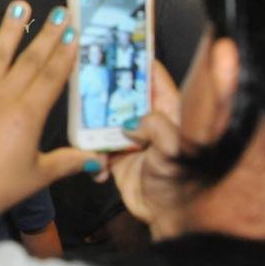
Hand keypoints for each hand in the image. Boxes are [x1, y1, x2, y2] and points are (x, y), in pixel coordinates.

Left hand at [0, 1, 101, 226]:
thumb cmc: (0, 187)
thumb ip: (70, 161)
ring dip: (8, 29)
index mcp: (28, 114)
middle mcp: (3, 98)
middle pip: (30, 60)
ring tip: (19, 4)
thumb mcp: (40, 174)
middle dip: (47, 33)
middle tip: (59, 11)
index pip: (52, 76)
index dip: (65, 52)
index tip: (74, 31)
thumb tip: (99, 160)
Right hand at [107, 60, 185, 240]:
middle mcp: (150, 123)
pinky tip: (95, 161)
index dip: (141, 63)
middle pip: (124, 96)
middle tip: (89, 75)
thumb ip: (156, 127)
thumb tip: (132, 122)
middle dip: (107, 87)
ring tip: (82, 120)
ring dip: (93, 122)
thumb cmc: (182, 185)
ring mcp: (132, 140)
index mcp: (170, 115)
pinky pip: (97, 147)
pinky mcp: (116, 158)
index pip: (156, 80)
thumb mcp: (173, 150)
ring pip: (106, 119)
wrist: (169, 219)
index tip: (124, 46)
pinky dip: (91, 152)